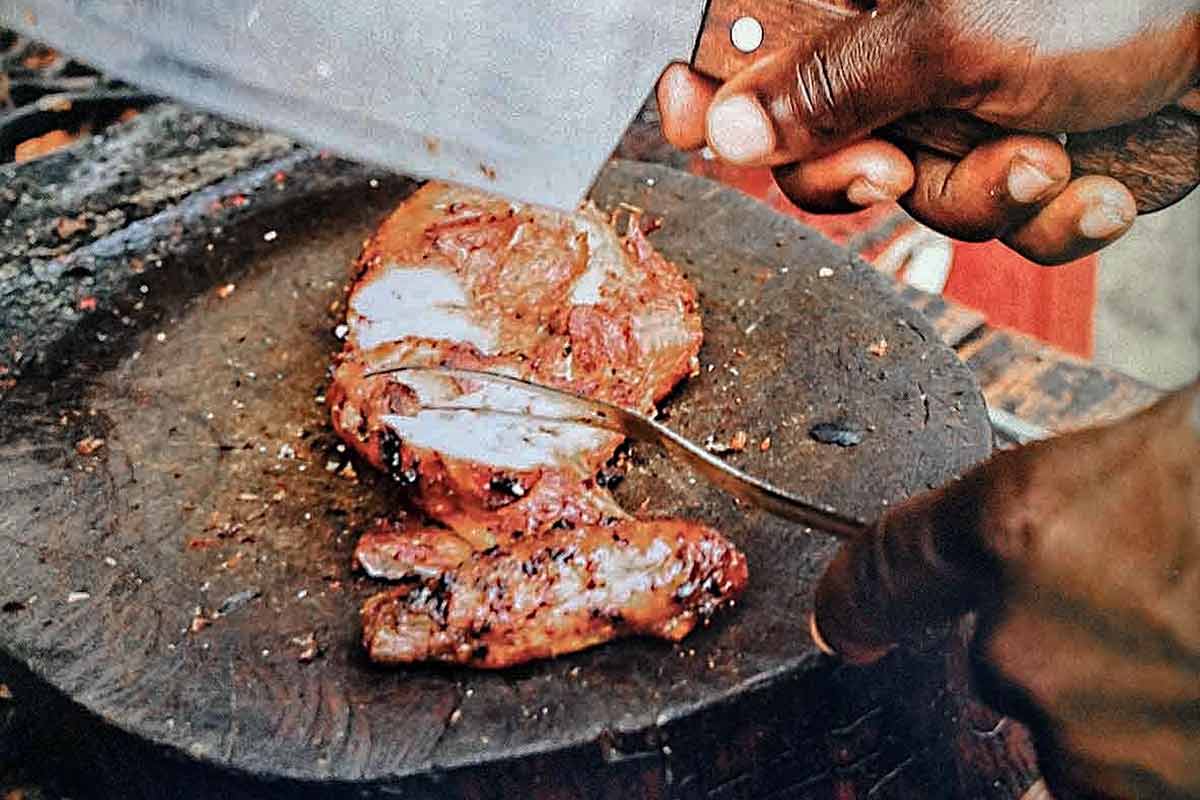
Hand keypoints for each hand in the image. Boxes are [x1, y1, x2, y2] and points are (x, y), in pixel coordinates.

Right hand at [657, 0, 1199, 264]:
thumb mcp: (951, 36)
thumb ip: (829, 87)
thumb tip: (719, 128)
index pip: (749, 45)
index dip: (709, 92)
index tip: (687, 122)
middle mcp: (906, 60)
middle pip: (817, 152)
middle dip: (865, 179)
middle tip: (896, 169)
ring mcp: (965, 110)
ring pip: (917, 200)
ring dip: (987, 198)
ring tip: (1048, 156)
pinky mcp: (1024, 155)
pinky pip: (1000, 224)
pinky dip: (1054, 220)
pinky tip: (1097, 180)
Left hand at [811, 382, 1199, 798]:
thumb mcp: (1161, 459)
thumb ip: (1074, 514)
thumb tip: (1047, 550)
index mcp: (1023, 524)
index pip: (891, 567)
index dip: (859, 599)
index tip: (845, 621)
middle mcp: (1028, 642)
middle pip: (1002, 660)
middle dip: (1067, 640)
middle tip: (1166, 603)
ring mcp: (1091, 739)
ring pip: (1074, 731)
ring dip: (1128, 700)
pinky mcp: (1154, 798)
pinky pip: (1126, 776)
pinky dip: (1164, 742)